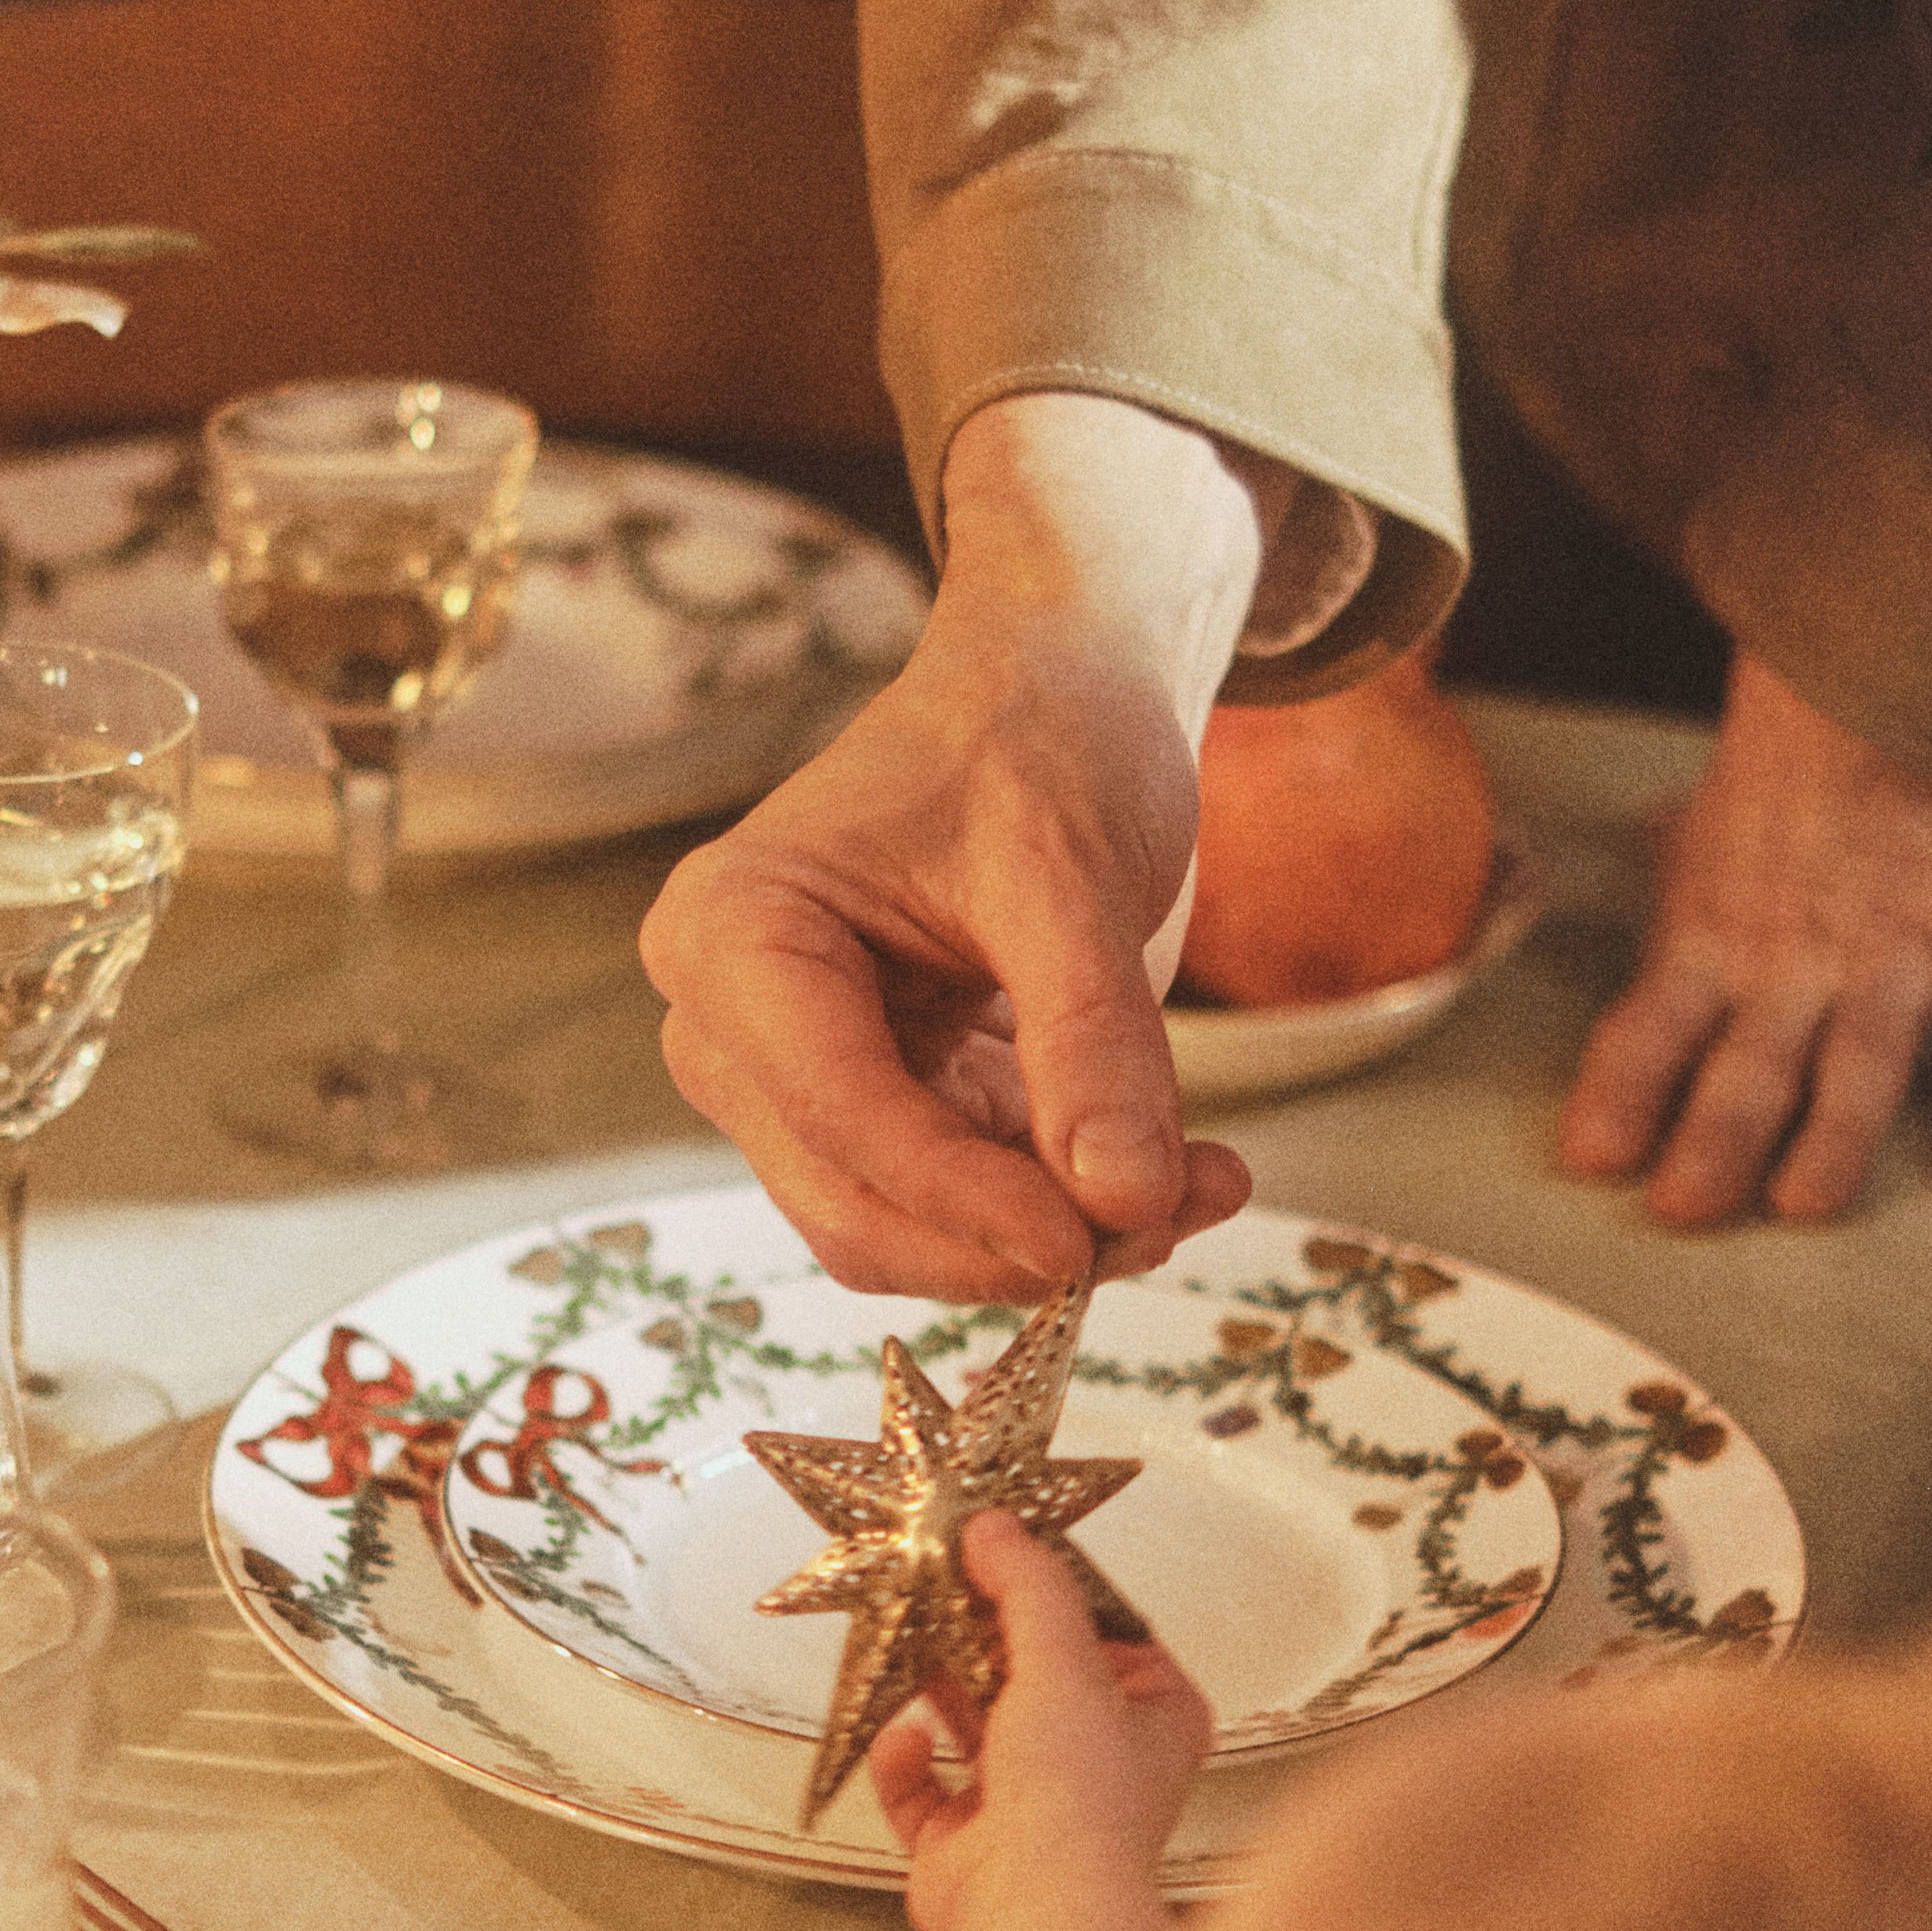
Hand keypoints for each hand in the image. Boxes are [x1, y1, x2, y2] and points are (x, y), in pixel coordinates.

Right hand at [638, 399, 1260, 1295]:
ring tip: (1199, 1187)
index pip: (837, 1116)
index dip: (964, 1199)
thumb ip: (1091, 1042)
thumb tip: (1124, 1204)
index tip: (1093, 1238)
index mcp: (732, 936)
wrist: (1057, 692)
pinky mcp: (874, 1104)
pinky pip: (957, 1205)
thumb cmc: (1036, 739)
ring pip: (906, 1230)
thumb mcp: (1070, 876)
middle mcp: (732, 1025)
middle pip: (853, 1206)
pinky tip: (1169, 1175)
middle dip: (1010, 1236)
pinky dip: (1058, 1209)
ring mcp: (795, 1076)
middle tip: (1170, 1221)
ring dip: (1048, 1237)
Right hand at [868, 1513, 1211, 1930]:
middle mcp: (1099, 1765)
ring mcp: (1030, 1809)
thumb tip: (995, 1529)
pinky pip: (922, 1792)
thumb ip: (1028, 1586)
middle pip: (1030, 1674)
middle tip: (940, 1581)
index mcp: (1157, 1719)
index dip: (1054, 1588)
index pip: (1107, 1629)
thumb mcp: (1063, 1660)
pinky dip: (904, 1763)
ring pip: (974, 1727)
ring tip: (905, 1633)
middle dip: (980, 1633)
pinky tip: (901, 1736)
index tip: (1003, 1548)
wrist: (1033, 1911)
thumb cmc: (1079, 1801)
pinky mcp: (966, 1848)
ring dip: (938, 1686)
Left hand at [1558, 650, 1931, 1225]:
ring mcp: (1897, 961)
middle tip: (1685, 1209)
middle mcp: (1797, 964)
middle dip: (1710, 1145)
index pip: (1649, 1029)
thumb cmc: (1799, 765)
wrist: (1914, 677)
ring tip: (1802, 1202)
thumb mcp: (1704, 826)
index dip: (1620, 1093)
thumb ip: (1669, 883)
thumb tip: (1623, 872)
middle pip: (1746, 1071)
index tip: (1592, 1157)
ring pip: (1858, 1069)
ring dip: (1830, 1143)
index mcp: (1714, 939)